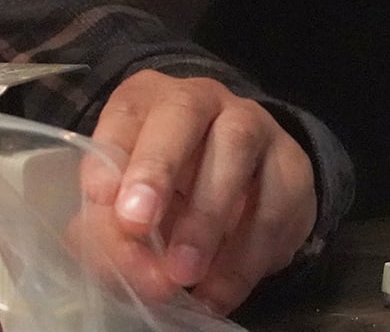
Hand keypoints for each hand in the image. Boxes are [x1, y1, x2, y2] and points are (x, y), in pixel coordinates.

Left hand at [78, 71, 315, 313]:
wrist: (248, 189)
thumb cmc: (167, 189)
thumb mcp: (129, 200)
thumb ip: (114, 225)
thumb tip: (122, 262)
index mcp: (147, 98)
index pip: (125, 111)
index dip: (110, 152)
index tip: (96, 196)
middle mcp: (202, 99)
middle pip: (182, 113)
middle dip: (156, 167)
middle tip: (135, 223)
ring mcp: (253, 125)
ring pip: (236, 150)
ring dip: (205, 219)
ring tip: (182, 274)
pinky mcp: (292, 166)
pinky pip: (275, 206)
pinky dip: (245, 256)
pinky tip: (218, 291)